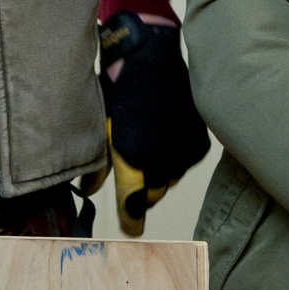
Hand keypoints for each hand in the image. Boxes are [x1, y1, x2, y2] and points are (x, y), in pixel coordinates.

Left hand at [98, 13, 210, 237]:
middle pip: (153, 196)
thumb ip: (98, 166)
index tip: (130, 228)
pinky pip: (185, 164)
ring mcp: (183, 154)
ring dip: (159, 174)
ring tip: (149, 152)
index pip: (133, 205)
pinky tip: (164, 141)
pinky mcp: (198, 144)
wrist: (151, 61)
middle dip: (142, 193)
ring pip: (170, 180)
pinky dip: (175, 159)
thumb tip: (90, 190)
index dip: (131, 220)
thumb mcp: (101, 129)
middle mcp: (161, 162)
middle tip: (134, 182)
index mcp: (133, 161)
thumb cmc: (120, 91)